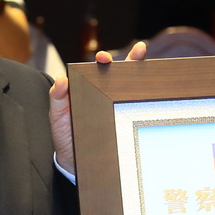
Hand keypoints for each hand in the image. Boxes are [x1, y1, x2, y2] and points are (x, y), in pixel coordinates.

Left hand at [50, 42, 146, 174]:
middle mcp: (108, 96)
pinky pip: (139, 111)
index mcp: (90, 90)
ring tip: (150, 63)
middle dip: (132, 59)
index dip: (105, 60)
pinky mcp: (128, 123)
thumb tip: (62, 78)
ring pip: (135, 90)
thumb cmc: (65, 136)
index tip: (104, 58)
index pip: (100, 70)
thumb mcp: (57, 117)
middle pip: (123, 74)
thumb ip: (57, 98)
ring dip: (145, 74)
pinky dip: (149, 100)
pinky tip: (157, 92)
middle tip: (139, 51)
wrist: (75, 164)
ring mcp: (120, 109)